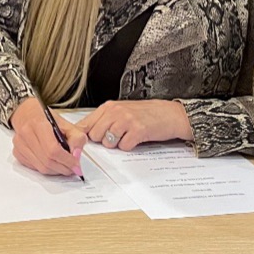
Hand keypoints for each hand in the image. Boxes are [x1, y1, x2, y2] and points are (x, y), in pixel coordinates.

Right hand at [9, 97, 85, 176]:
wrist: (28, 113)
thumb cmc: (46, 119)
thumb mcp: (67, 124)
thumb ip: (77, 139)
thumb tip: (76, 156)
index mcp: (38, 124)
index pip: (53, 150)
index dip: (67, 161)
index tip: (76, 166)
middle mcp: (26, 134)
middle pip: (47, 161)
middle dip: (63, 168)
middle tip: (72, 168)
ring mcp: (19, 144)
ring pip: (41, 167)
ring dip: (55, 170)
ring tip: (64, 166)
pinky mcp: (17, 152)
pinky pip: (34, 168)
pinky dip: (46, 168)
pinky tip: (52, 162)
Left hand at [76, 99, 193, 150]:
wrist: (170, 114)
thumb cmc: (145, 113)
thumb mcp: (121, 111)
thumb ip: (103, 120)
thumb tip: (84, 133)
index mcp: (108, 106)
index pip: (85, 123)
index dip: (82, 136)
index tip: (83, 143)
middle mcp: (115, 111)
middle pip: (94, 135)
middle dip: (103, 141)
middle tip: (116, 138)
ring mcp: (126, 120)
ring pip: (108, 142)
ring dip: (116, 144)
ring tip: (127, 137)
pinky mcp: (138, 130)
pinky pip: (123, 146)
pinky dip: (128, 147)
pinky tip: (135, 139)